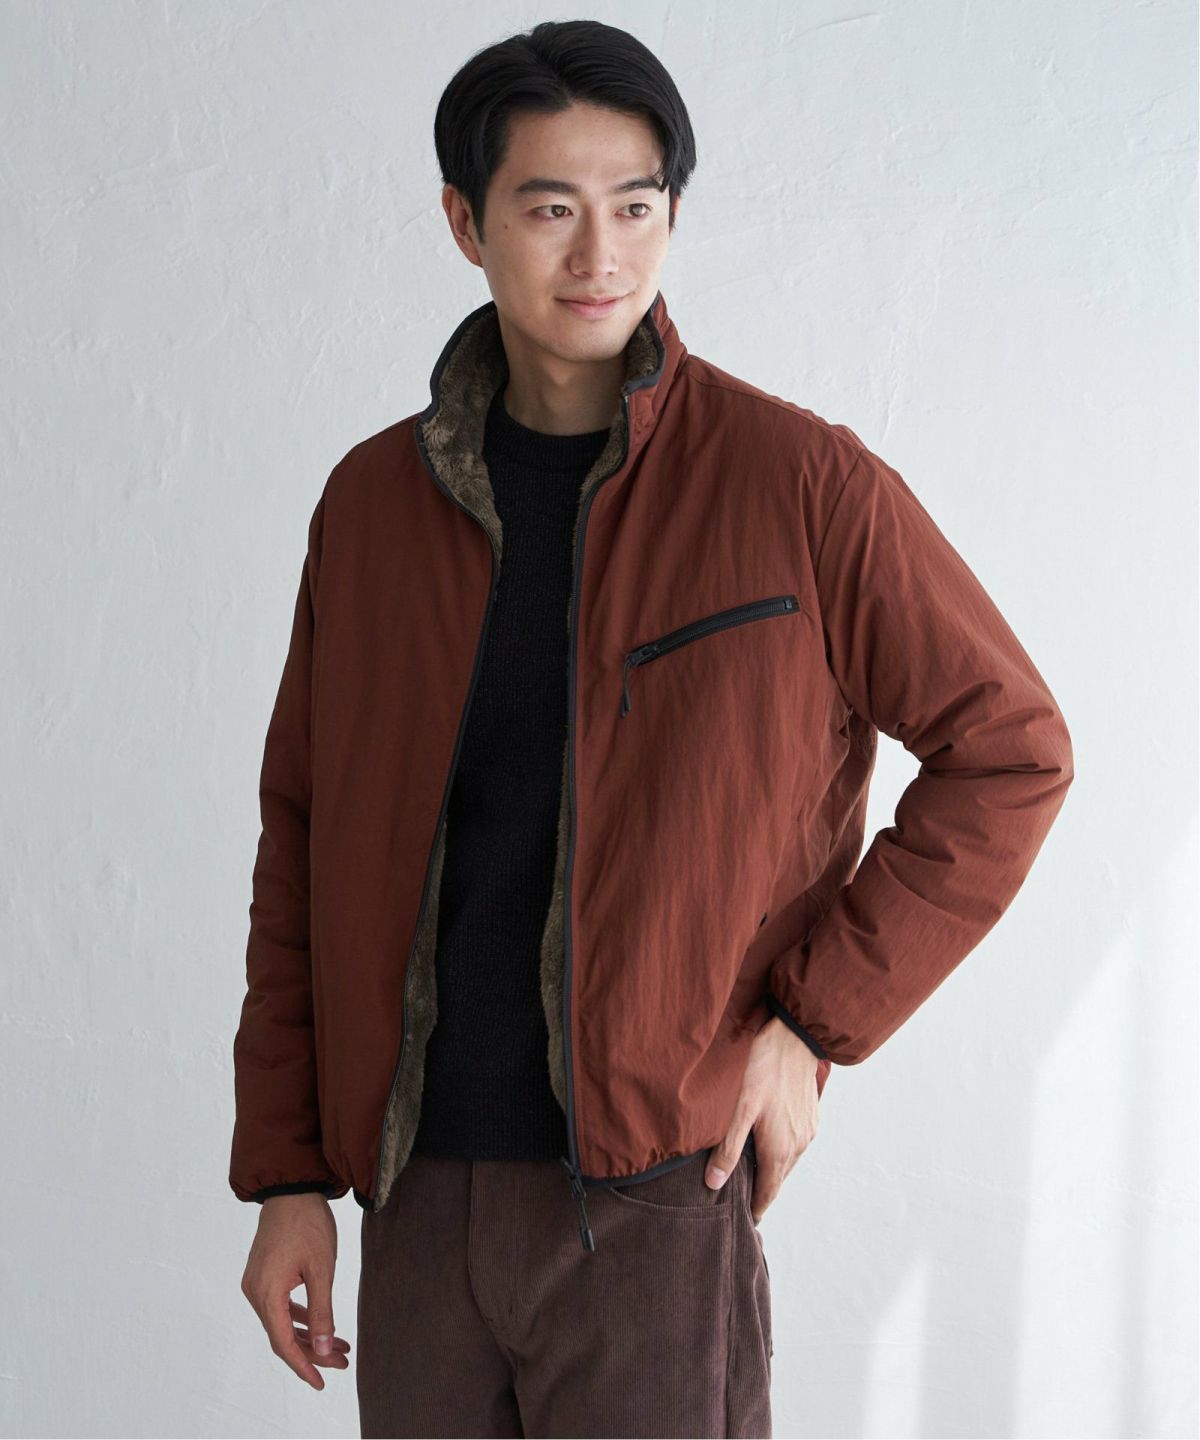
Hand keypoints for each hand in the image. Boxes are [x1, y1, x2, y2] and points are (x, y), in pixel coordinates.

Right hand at [240, 1192, 350, 1389]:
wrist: (291, 1188)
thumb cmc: (308, 1224)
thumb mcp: (322, 1269)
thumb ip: (323, 1311)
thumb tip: (326, 1350)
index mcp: (266, 1294)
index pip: (283, 1343)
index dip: (303, 1366)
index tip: (322, 1382)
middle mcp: (255, 1292)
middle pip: (283, 1335)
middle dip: (313, 1352)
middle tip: (342, 1362)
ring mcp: (256, 1283)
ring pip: (282, 1321)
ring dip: (310, 1335)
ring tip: (340, 1347)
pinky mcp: (263, 1274)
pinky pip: (280, 1305)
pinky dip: (301, 1317)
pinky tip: (322, 1325)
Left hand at [704, 1014, 820, 1221]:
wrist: (794, 1037)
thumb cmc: (762, 1069)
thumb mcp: (738, 1109)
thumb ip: (727, 1148)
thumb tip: (714, 1184)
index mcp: (780, 1150)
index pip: (768, 1193)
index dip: (756, 1209)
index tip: (745, 1221)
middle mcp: (798, 1145)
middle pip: (778, 1179)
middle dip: (762, 1190)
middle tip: (743, 1199)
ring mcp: (808, 1130)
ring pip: (788, 1160)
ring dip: (772, 1169)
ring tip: (751, 1172)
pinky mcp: (812, 1115)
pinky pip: (797, 1142)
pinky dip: (782, 1150)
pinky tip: (768, 1140)